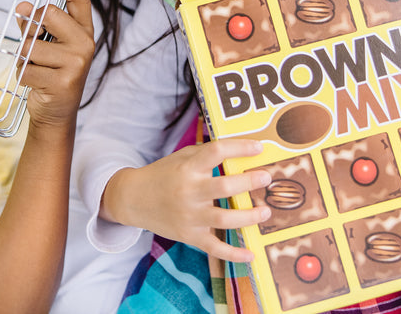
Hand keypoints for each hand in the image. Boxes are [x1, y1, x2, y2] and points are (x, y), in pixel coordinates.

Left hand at [15, 0, 93, 128]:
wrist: (57, 112)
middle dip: (30, 25)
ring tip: (35, 67)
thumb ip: (34, 24)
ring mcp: (76, 63)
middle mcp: (85, 43)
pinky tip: (35, 82)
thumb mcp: (46, 44)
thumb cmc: (50, 72)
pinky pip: (26, 69)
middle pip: (49, 13)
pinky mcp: (63, 82)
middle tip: (31, 39)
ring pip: (30, 45)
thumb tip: (22, 7)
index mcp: (84, 29)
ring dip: (23, 57)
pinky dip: (23, 76)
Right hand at [103, 138, 271, 262]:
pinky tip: (251, 254)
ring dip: (248, 217)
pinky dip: (233, 254)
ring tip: (265, 212)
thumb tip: (239, 152)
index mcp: (188, 167)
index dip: (239, 148)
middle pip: (224, 187)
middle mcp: (189, 191)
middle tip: (266, 177)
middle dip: (248, 182)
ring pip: (223, 219)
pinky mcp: (190, 236)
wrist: (134, 198)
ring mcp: (190, 216)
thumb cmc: (163, 173)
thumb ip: (206, 155)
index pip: (216, 152)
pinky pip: (214, 248)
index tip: (259, 147)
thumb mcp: (182, 157)